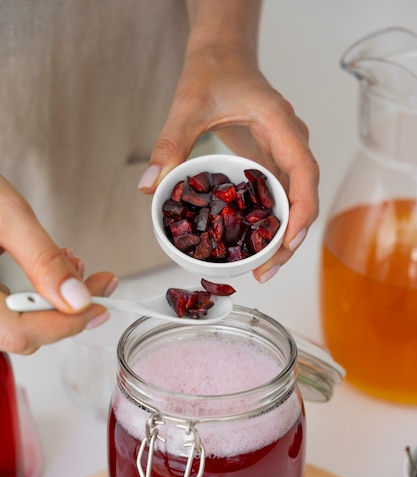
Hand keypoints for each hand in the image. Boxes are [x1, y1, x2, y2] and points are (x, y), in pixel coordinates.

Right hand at [0, 176, 117, 353]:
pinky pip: (14, 306)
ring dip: (56, 298)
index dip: (64, 325)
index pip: (19, 333)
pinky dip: (40, 290)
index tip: (98, 308)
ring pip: (23, 322)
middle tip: (97, 282)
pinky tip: (51, 266)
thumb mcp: (8, 216)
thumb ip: (42, 259)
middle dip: (67, 308)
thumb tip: (76, 298)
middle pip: (24, 331)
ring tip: (70, 263)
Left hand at [139, 0, 318, 282]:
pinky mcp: (272, 161)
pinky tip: (252, 244)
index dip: (301, 211)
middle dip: (290, 238)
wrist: (223, 54)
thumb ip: (169, 144)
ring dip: (282, 236)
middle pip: (303, 197)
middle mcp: (290, 141)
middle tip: (265, 271)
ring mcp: (283, 153)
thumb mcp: (187, 105)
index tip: (287, 242)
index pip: (304, 173)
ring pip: (295, 201)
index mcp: (280, 125)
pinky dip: (269, 222)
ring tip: (261, 267)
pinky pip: (279, 196)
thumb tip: (148, 187)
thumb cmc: (213, 71)